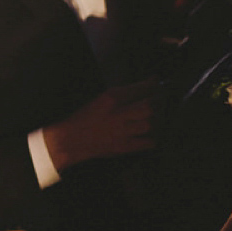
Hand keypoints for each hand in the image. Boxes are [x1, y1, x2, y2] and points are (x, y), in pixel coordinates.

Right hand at [43, 80, 158, 170]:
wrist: (71, 140)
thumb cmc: (85, 118)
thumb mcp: (102, 98)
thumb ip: (123, 93)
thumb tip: (146, 85)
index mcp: (111, 98)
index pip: (139, 88)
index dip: (153, 85)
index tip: (157, 83)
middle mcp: (118, 114)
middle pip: (148, 107)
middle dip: (158, 103)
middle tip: (160, 101)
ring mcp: (121, 132)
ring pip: (149, 124)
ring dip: (156, 120)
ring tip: (155, 117)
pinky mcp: (123, 147)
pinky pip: (147, 143)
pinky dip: (152, 138)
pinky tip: (149, 134)